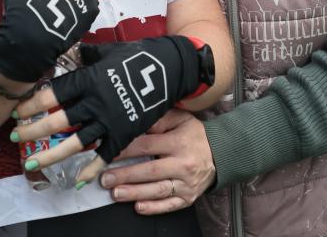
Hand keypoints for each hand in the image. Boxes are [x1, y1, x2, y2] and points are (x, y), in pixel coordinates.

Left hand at [12, 36, 211, 176]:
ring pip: (76, 142)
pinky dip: (91, 169)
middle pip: (58, 120)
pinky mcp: (125, 133)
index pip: (53, 94)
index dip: (32, 104)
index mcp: (88, 79)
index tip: (16, 112)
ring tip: (33, 163)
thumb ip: (88, 55)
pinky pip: (105, 155)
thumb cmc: (138, 55)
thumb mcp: (108, 51)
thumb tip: (73, 50)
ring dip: (53, 154)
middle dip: (34, 130)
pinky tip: (77, 180)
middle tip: (15, 138)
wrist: (170, 68)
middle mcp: (95, 102)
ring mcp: (110, 120)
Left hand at [101, 109, 215, 213]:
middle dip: (124, 175)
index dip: (126, 150)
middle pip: (149, 171)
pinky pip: (169, 205)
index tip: (109, 153)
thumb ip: (160, 120)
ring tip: (116, 193)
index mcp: (178, 143)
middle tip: (105, 178)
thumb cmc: (195, 136)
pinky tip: (138, 207)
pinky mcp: (188, 198)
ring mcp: (186, 184)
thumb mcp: (181, 119)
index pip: (147, 146)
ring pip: (157, 190)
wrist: (221, 154)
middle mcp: (182, 164)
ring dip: (134, 193)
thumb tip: (140, 123)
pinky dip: (154, 208)